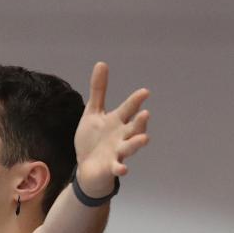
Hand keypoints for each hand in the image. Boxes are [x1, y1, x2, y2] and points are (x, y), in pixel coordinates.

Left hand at [74, 62, 150, 196]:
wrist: (87, 166)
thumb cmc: (93, 139)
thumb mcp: (93, 113)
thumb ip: (99, 90)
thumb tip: (101, 63)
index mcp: (117, 121)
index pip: (128, 109)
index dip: (135, 101)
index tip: (144, 92)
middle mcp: (122, 135)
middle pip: (134, 127)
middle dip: (140, 121)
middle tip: (145, 114)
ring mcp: (118, 151)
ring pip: (130, 146)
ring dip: (137, 143)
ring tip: (145, 139)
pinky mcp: (111, 166)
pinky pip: (117, 167)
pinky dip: (120, 168)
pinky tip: (122, 169)